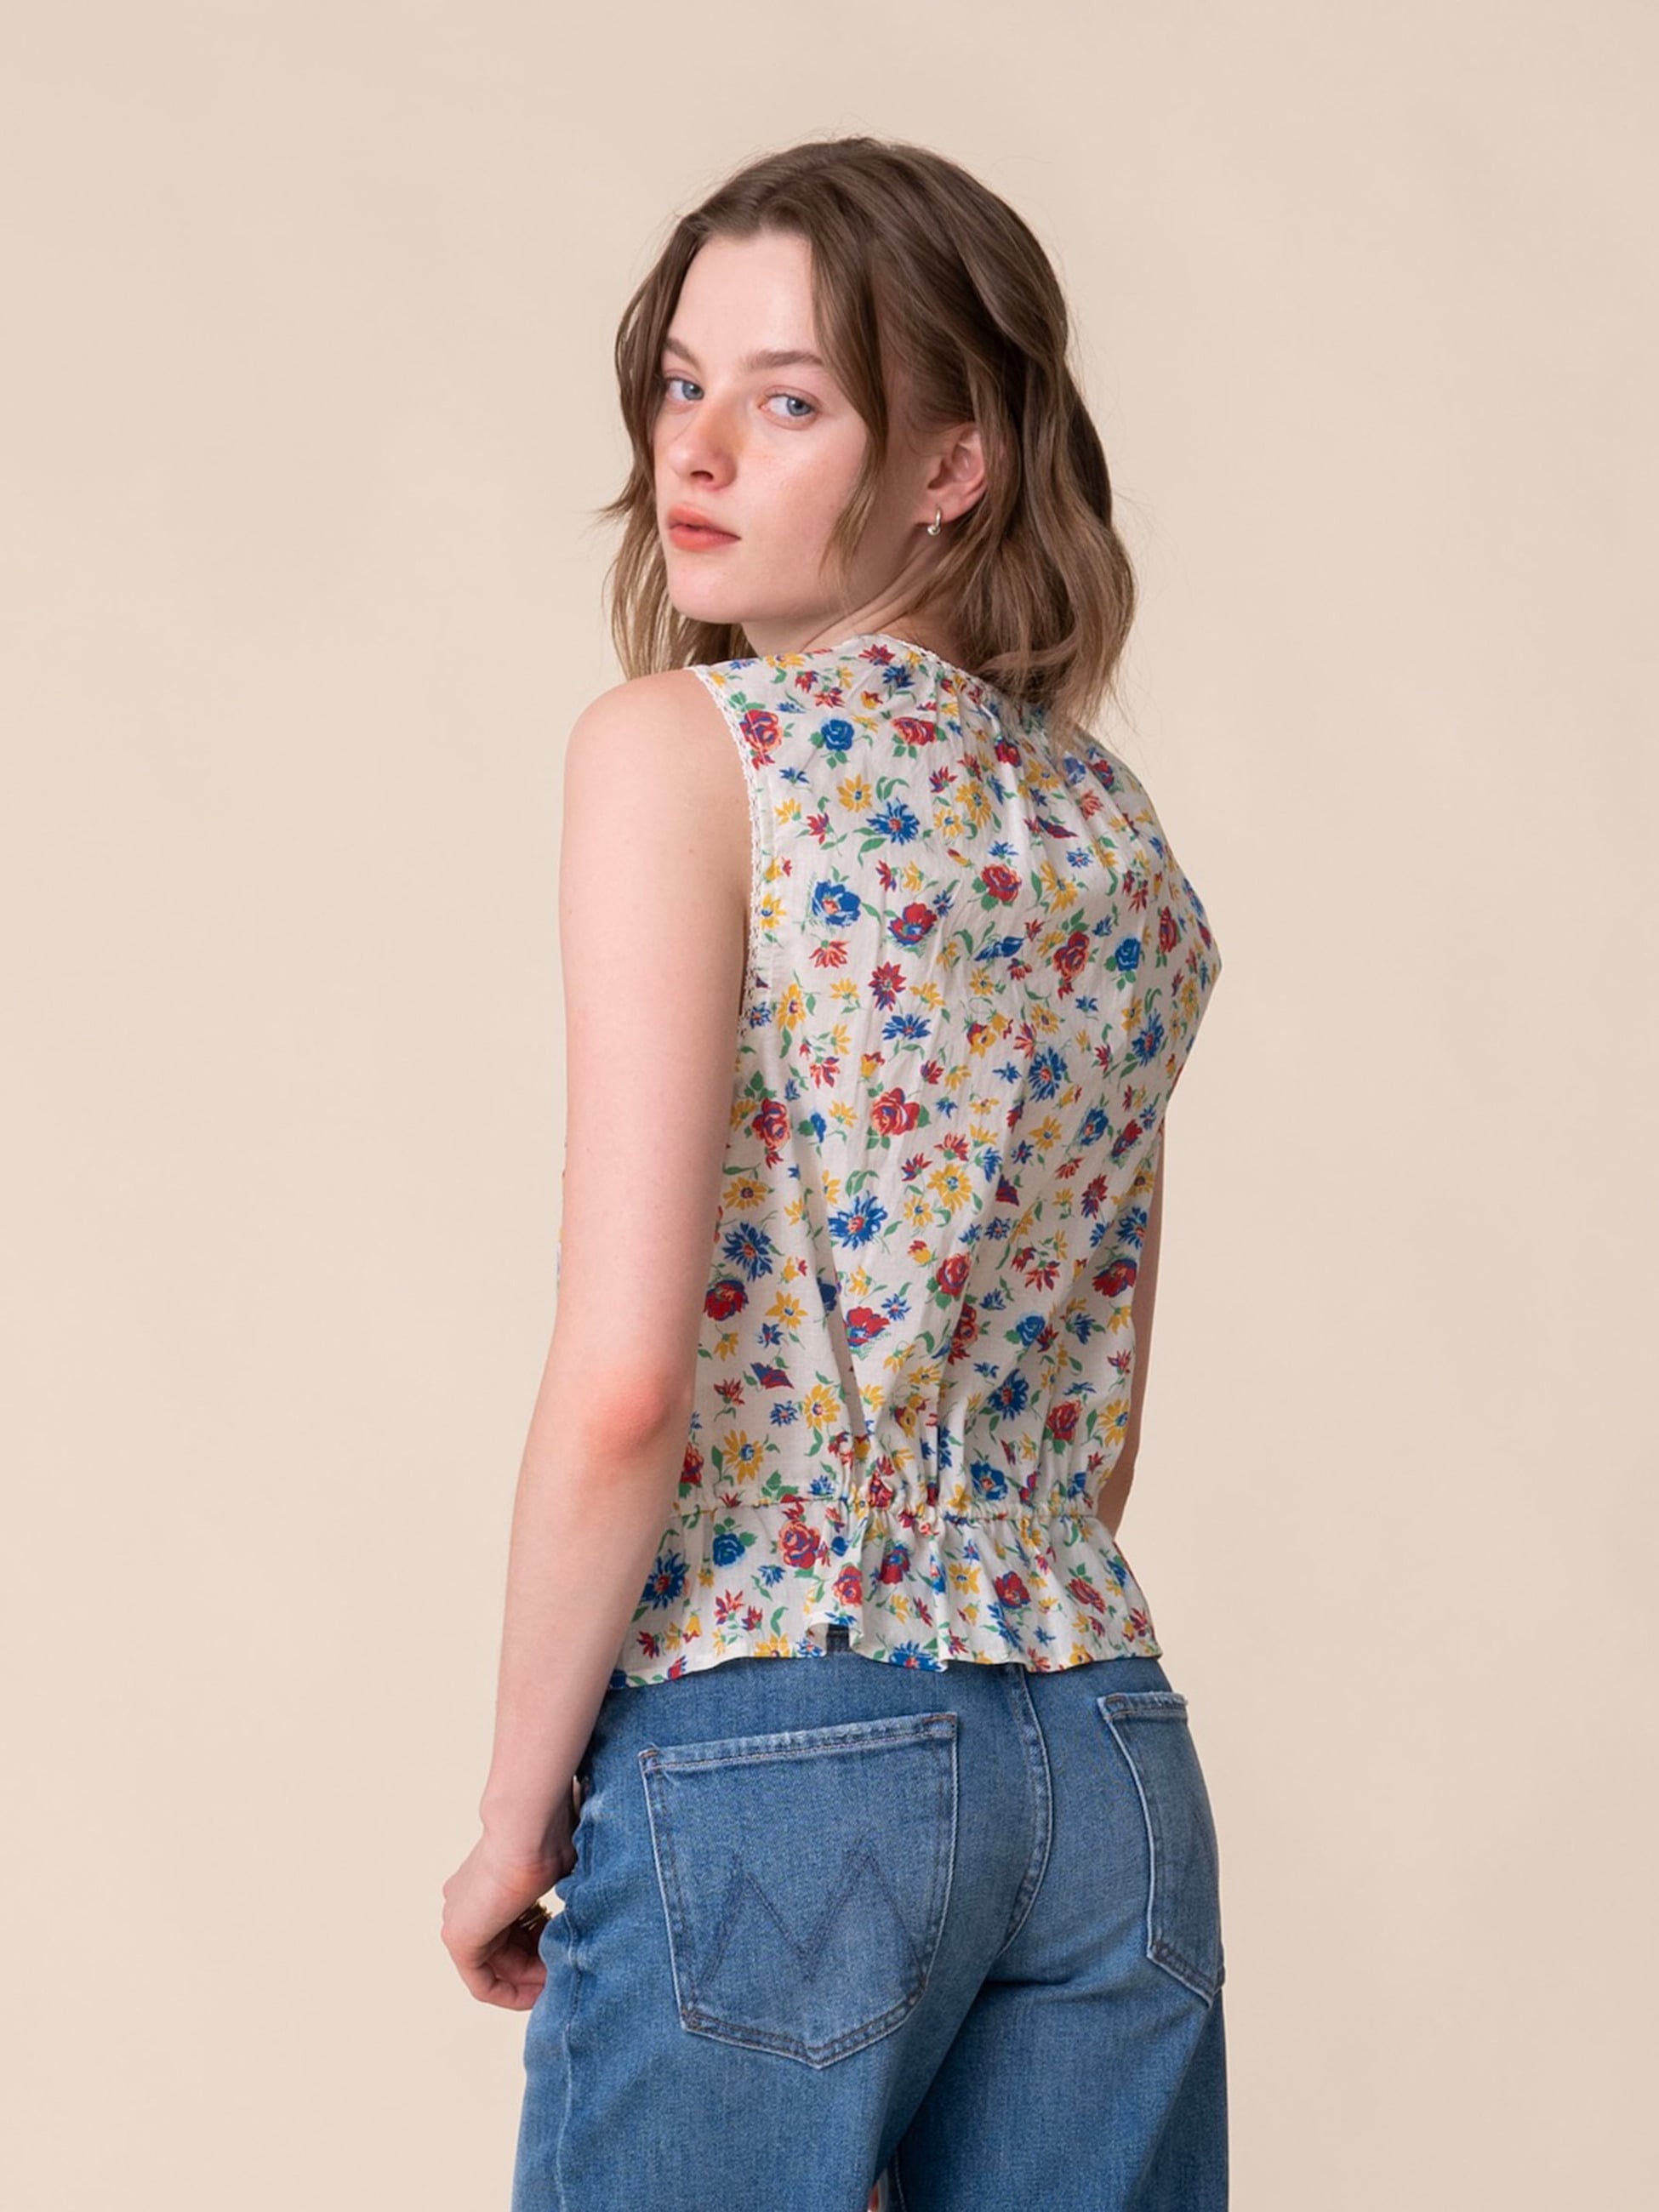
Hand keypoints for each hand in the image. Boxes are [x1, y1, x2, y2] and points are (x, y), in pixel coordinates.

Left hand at [441, 1782, 578, 2008]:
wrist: (528, 1830)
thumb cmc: (547, 1836)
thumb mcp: (557, 1868)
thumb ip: (557, 1889)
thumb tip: (582, 1902)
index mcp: (484, 1880)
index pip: (510, 1926)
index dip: (540, 1945)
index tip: (564, 1953)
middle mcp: (465, 1901)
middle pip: (503, 1950)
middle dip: (537, 1965)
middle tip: (565, 1973)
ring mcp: (458, 1918)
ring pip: (496, 1967)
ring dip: (529, 1980)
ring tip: (559, 1981)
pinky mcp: (458, 1938)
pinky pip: (482, 1982)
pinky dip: (511, 1993)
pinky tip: (540, 1994)